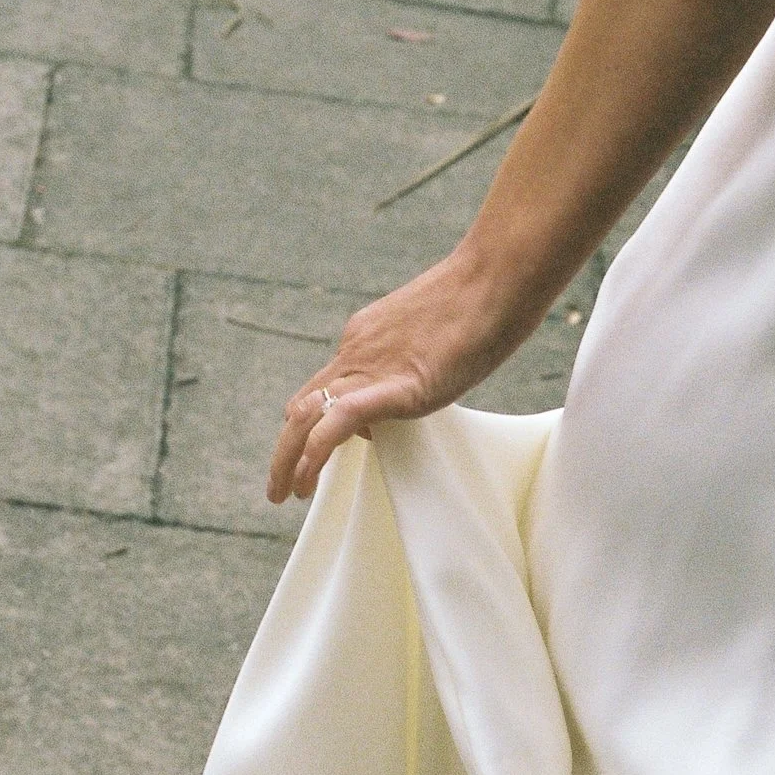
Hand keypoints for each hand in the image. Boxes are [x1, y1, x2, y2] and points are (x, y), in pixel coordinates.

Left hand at [266, 246, 536, 504]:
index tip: (318, 455)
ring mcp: (369, 366)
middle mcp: (355, 351)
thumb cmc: (482, 304)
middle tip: (279, 488)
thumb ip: (412, 363)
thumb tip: (410, 389)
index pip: (327, 386)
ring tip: (284, 494)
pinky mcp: (392, 385)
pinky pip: (339, 421)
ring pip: (307, 416)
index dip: (314, 422)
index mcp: (364, 337)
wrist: (495, 280)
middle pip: (303, 405)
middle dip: (285, 449)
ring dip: (288, 460)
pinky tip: (306, 479)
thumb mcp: (435, 338)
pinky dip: (315, 451)